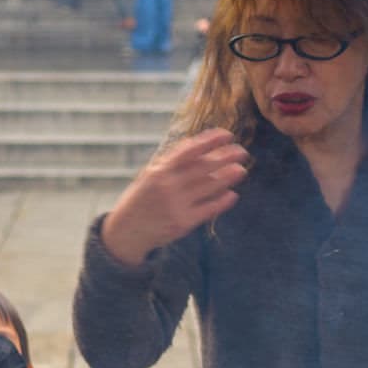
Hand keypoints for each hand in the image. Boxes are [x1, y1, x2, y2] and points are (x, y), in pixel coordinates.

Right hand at [99, 128, 249, 266]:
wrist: (126, 232)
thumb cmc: (141, 200)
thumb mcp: (148, 176)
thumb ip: (170, 162)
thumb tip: (195, 144)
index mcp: (159, 171)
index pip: (190, 150)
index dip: (211, 140)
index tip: (227, 134)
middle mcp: (168, 186)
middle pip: (204, 167)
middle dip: (226, 157)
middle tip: (242, 151)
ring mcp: (176, 204)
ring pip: (210, 186)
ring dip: (228, 177)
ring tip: (241, 170)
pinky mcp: (183, 223)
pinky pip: (209, 209)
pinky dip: (222, 201)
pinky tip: (232, 194)